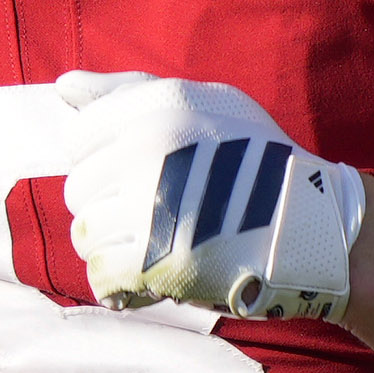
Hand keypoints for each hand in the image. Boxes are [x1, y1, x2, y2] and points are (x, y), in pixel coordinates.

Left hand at [51, 70, 362, 320]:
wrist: (310, 226)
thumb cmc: (256, 160)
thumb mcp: (203, 102)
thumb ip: (129, 91)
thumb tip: (63, 87)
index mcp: (156, 107)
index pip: (77, 138)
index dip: (101, 162)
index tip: (137, 179)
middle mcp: (146, 151)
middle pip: (77, 190)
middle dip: (109, 208)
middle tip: (154, 219)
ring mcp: (148, 208)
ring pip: (86, 235)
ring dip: (115, 248)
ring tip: (156, 248)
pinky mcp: (155, 260)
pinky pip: (100, 275)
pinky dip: (120, 286)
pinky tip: (148, 281)